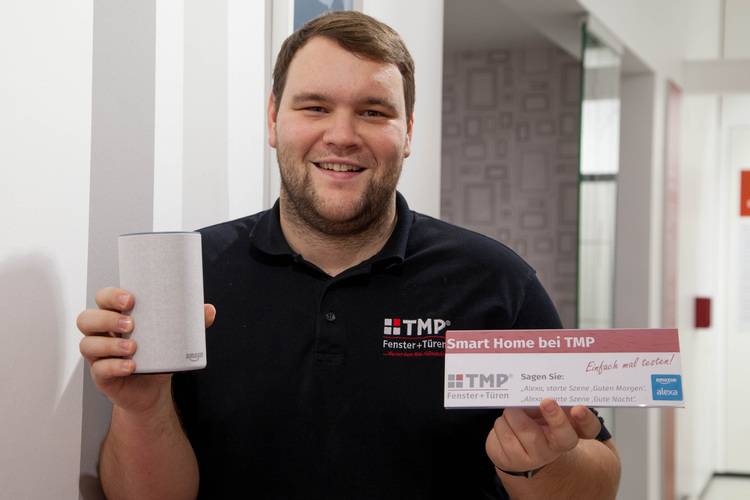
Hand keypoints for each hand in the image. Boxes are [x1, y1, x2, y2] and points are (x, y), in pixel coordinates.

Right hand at [77, 287, 215, 413]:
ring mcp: (98, 355)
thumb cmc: (158, 357)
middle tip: (131, 324)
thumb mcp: (174, 338)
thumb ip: (190, 324)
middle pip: (87, 318)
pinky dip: (114, 367)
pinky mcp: (101, 375)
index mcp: (116, 316)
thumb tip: (208, 310)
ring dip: (110, 344)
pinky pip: (99, 369)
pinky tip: (130, 367)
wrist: (153, 390)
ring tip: (133, 347)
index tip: (130, 299)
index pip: (103, 298)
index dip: (111, 296)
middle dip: (106, 318)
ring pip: (88, 344)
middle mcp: (102, 333)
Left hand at [486, 398, 601, 474]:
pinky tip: (505, 425)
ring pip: (523, 427)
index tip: (578, 408)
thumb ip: (549, 401)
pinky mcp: (511, 461)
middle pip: (562, 436)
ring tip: (513, 412)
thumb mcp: (545, 412)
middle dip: (555, 417)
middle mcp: (556, 448)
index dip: (586, 419)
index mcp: (570, 432)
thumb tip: (540, 387)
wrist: (516, 449)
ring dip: (514, 413)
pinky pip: (502, 431)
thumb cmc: (534, 424)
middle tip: (547, 401)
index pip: (589, 428)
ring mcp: (535, 458)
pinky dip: (501, 422)